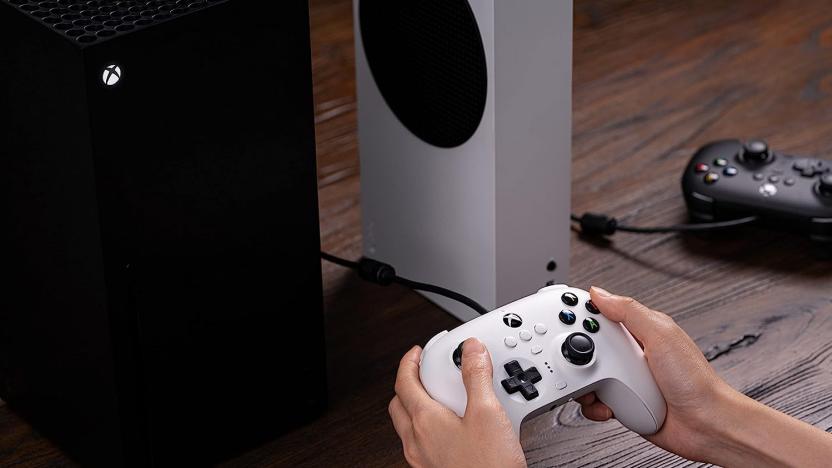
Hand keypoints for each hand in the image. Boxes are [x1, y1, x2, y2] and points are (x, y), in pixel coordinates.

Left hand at [388, 338, 525, 467]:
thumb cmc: (488, 467)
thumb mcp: (488, 413)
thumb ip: (477, 376)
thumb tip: (470, 351)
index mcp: (424, 420)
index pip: (403, 381)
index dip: (409, 362)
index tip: (418, 352)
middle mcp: (416, 441)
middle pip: (400, 403)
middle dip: (410, 383)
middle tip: (426, 372)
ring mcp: (422, 460)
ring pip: (408, 425)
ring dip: (418, 406)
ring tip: (442, 398)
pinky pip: (421, 444)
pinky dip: (429, 428)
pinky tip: (453, 429)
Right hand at [578, 287, 831, 466]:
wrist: (705, 425)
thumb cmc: (695, 381)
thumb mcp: (661, 334)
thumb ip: (629, 311)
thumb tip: (601, 293)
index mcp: (640, 330)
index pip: (603, 314)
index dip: (582, 314)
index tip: (565, 317)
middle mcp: (631, 354)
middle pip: (589, 345)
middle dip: (579, 353)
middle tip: (582, 359)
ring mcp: (626, 379)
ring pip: (588, 374)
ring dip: (586, 383)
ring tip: (597, 386)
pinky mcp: (622, 402)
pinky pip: (595, 400)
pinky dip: (594, 405)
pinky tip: (607, 405)